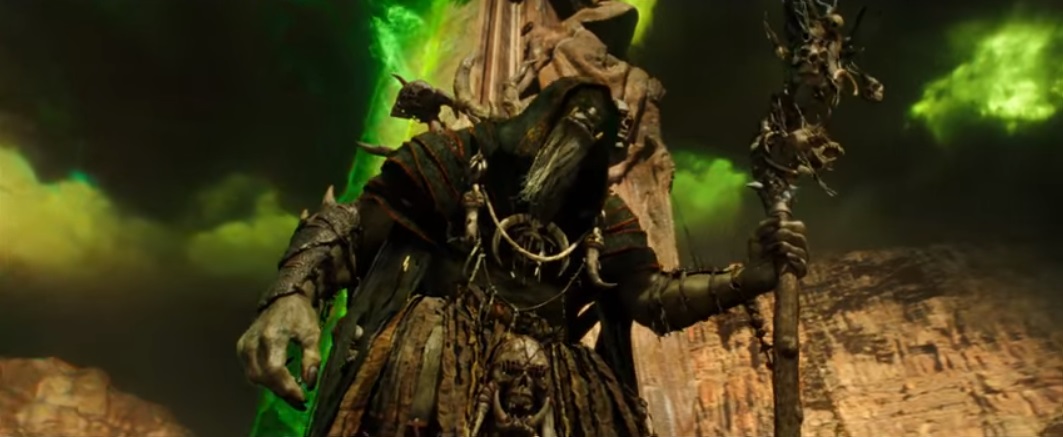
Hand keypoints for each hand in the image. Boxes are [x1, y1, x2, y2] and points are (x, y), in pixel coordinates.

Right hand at [236, 294, 321, 409]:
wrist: (283, 299)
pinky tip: (279, 379)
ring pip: (254, 376)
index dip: (288, 388)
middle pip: (263, 377)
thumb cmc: (300, 315)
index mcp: (271, 336)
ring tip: (291, 389)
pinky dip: (264, 378)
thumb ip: (312, 358)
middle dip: (282, 391)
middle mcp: (253, 342)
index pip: (275, 370)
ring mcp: (244, 345)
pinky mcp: (241, 347)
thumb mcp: (312, 334)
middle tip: (299, 398)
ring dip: (273, 387)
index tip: (302, 398)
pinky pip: (250, 370)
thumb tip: (309, 383)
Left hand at [746, 216, 808, 285]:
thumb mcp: (757, 236)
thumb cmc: (757, 255)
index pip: (800, 227)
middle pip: (801, 238)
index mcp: (791, 239)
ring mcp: (799, 261)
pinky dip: (795, 260)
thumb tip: (778, 219)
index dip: (789, 225)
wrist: (753, 273)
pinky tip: (787, 258)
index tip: (778, 226)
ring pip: (802, 251)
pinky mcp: (798, 273)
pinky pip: (803, 265)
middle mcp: (798, 248)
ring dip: (786, 248)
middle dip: (786, 235)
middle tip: (774, 238)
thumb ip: (766, 225)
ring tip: (774, 250)